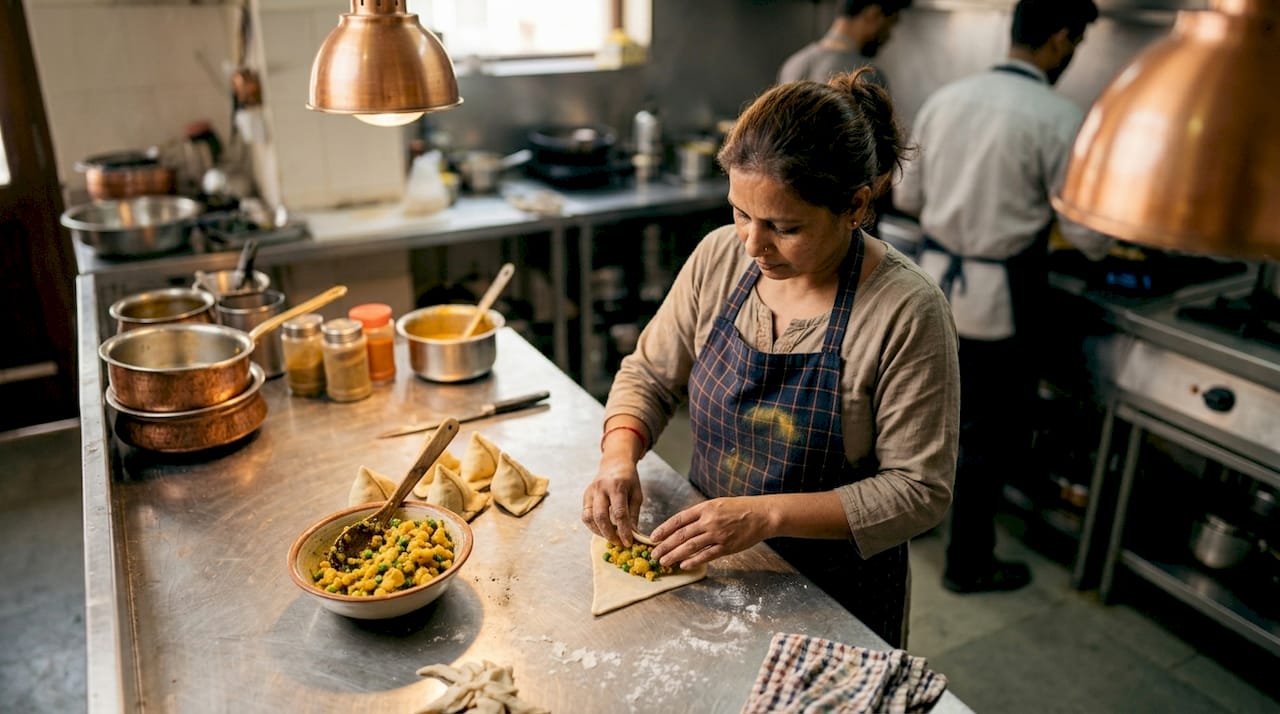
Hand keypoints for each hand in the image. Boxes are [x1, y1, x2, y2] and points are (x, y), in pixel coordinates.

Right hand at [581, 454, 643, 545]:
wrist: (614, 463)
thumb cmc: (628, 480)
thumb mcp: (637, 494)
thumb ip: (633, 514)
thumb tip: (633, 535)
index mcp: (617, 486)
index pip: (619, 512)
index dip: (623, 530)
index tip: (628, 542)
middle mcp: (601, 488)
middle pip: (601, 516)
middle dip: (609, 534)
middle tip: (618, 543)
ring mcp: (590, 492)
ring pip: (589, 518)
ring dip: (599, 532)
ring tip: (611, 537)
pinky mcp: (585, 496)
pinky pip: (585, 515)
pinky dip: (593, 526)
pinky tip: (602, 530)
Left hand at [649, 496, 772, 569]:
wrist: (762, 515)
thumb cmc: (739, 508)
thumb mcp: (717, 504)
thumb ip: (700, 514)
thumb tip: (681, 526)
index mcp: (705, 508)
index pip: (679, 519)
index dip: (664, 529)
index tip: (653, 537)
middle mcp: (709, 521)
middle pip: (681, 535)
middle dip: (665, 545)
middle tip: (654, 554)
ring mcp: (718, 534)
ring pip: (691, 546)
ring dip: (675, 555)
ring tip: (664, 561)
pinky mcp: (727, 546)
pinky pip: (707, 555)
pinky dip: (694, 561)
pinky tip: (684, 565)